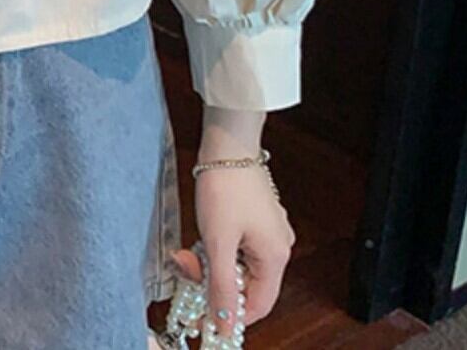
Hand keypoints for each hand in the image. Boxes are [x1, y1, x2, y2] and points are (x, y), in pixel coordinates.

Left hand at [171, 164, 295, 340]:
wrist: (227, 143)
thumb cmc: (225, 185)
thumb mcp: (218, 241)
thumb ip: (222, 286)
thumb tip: (225, 323)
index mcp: (275, 256)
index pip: (258, 304)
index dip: (232, 315)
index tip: (205, 319)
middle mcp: (278, 245)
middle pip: (248, 284)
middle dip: (216, 284)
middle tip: (189, 274)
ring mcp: (267, 230)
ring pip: (239, 264)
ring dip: (213, 264)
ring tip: (189, 254)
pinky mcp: (255, 217)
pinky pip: (237, 246)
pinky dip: (218, 249)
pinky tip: (201, 239)